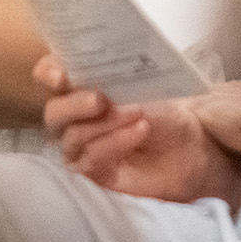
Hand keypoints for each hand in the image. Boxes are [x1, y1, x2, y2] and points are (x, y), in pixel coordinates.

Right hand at [38, 55, 240, 204]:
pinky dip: (114, 143)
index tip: (60, 74)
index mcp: (79, 86)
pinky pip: (91, 160)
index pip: (48, 76)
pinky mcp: (95, 174)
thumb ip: (116, 74)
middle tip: (99, 98)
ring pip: (72, 137)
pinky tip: (138, 131)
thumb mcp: (144, 83)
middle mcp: (73, 118)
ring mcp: (81, 147)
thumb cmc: (164, 109)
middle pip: (53, 112)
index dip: (48, 72)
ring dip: (104, 124)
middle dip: (74, 104)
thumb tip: (100, 68)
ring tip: (136, 113)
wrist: (193, 144)